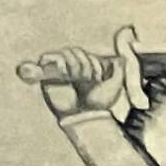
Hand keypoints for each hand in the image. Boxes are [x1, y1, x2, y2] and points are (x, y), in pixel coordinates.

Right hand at [16, 24, 143, 122]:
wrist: (86, 115)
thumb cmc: (99, 103)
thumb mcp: (114, 85)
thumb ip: (119, 70)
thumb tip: (119, 58)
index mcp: (84, 69)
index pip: (86, 54)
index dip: (94, 63)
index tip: (99, 79)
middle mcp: (71, 69)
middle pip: (74, 50)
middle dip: (85, 63)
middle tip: (88, 79)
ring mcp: (59, 72)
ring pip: (64, 53)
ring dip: (74, 63)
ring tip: (77, 78)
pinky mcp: (47, 76)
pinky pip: (45, 58)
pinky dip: (56, 60)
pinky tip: (65, 72)